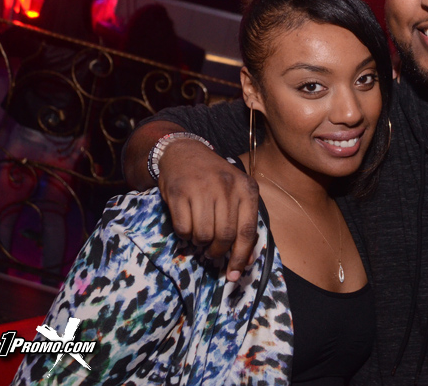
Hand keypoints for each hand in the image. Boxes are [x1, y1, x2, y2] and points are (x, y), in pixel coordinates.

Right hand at [157, 138, 258, 280]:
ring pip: (204, 234)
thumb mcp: (235, 194)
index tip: (234, 275)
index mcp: (247, 188)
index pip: (247, 231)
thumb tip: (245, 262)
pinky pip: (184, 228)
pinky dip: (184, 235)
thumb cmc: (214, 181)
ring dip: (200, 243)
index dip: (241, 257)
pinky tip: (187, 225)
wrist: (184, 153)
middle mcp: (227, 187)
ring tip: (200, 236)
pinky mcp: (180, 191)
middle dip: (218, 251)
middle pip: (225, 236)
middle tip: (212, 252)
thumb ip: (243, 224)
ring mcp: (203, 188)